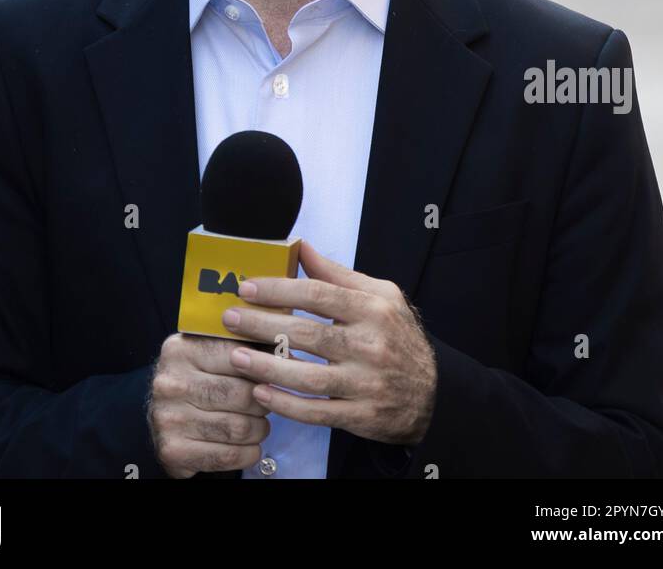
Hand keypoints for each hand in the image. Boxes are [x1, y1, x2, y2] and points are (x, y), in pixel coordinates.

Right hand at [147, 332, 270, 477]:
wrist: (163, 418)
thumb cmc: (197, 379)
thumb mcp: (209, 352)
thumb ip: (241, 344)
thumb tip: (283, 347)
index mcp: (180, 349)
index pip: (237, 356)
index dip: (263, 366)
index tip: (275, 373)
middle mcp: (170, 383)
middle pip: (241, 395)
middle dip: (263, 402)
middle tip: (269, 402)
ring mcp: (169, 418)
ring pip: (238, 428)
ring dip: (259, 429)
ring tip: (261, 425)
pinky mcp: (173, 450)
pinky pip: (227, 455)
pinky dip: (247, 453)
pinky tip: (250, 447)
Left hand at [221, 239, 436, 445]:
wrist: (433, 392)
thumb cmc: (397, 336)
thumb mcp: (381, 295)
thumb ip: (338, 274)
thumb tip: (301, 247)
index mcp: (373, 308)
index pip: (318, 294)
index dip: (279, 289)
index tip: (247, 288)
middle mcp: (371, 344)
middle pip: (308, 334)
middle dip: (263, 325)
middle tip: (230, 319)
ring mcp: (366, 383)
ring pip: (308, 377)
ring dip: (267, 367)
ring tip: (236, 356)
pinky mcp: (361, 416)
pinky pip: (317, 411)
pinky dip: (286, 404)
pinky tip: (261, 393)